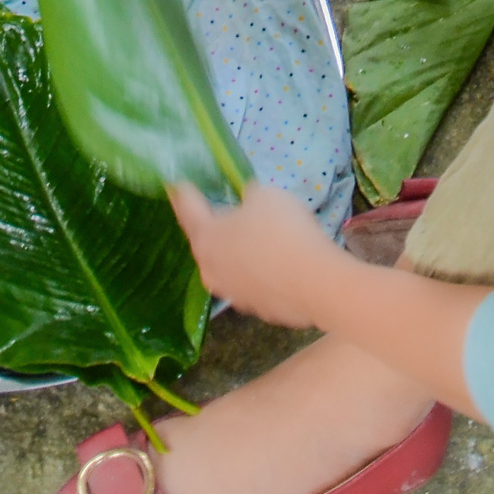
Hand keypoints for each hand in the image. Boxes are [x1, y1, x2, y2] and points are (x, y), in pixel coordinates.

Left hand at [167, 181, 346, 332]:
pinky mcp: (257, 310)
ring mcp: (233, 294)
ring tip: (255, 238)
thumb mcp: (265, 195)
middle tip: (223, 210)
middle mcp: (211, 270)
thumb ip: (250, 197)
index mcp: (206, 238)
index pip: (187, 209)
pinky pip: (252, 283)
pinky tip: (277, 264)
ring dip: (237, 252)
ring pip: (229, 266)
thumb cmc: (284, 231)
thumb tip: (250, 204)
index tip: (177, 184)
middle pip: (206, 242)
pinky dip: (259, 272)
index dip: (183, 193)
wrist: (316, 284)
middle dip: (212, 226)